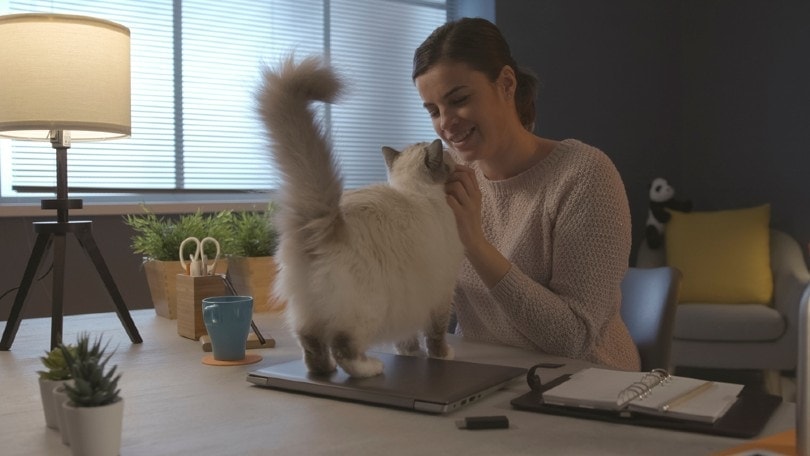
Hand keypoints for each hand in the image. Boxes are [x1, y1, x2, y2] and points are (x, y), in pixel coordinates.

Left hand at [444, 164, 511, 287]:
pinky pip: (451, 200)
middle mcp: (475, 197)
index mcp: (477, 193)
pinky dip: (445, 198)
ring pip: (457, 186)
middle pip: (463, 176)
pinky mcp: (462, 215)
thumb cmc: (468, 221)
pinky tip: (444, 202)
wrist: (474, 240)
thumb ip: (465, 191)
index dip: (458, 169)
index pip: (470, 173)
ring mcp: (469, 206)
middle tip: (443, 183)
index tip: (448, 172)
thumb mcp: (471, 204)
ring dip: (447, 187)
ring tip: (443, 194)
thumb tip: (451, 178)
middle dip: (451, 176)